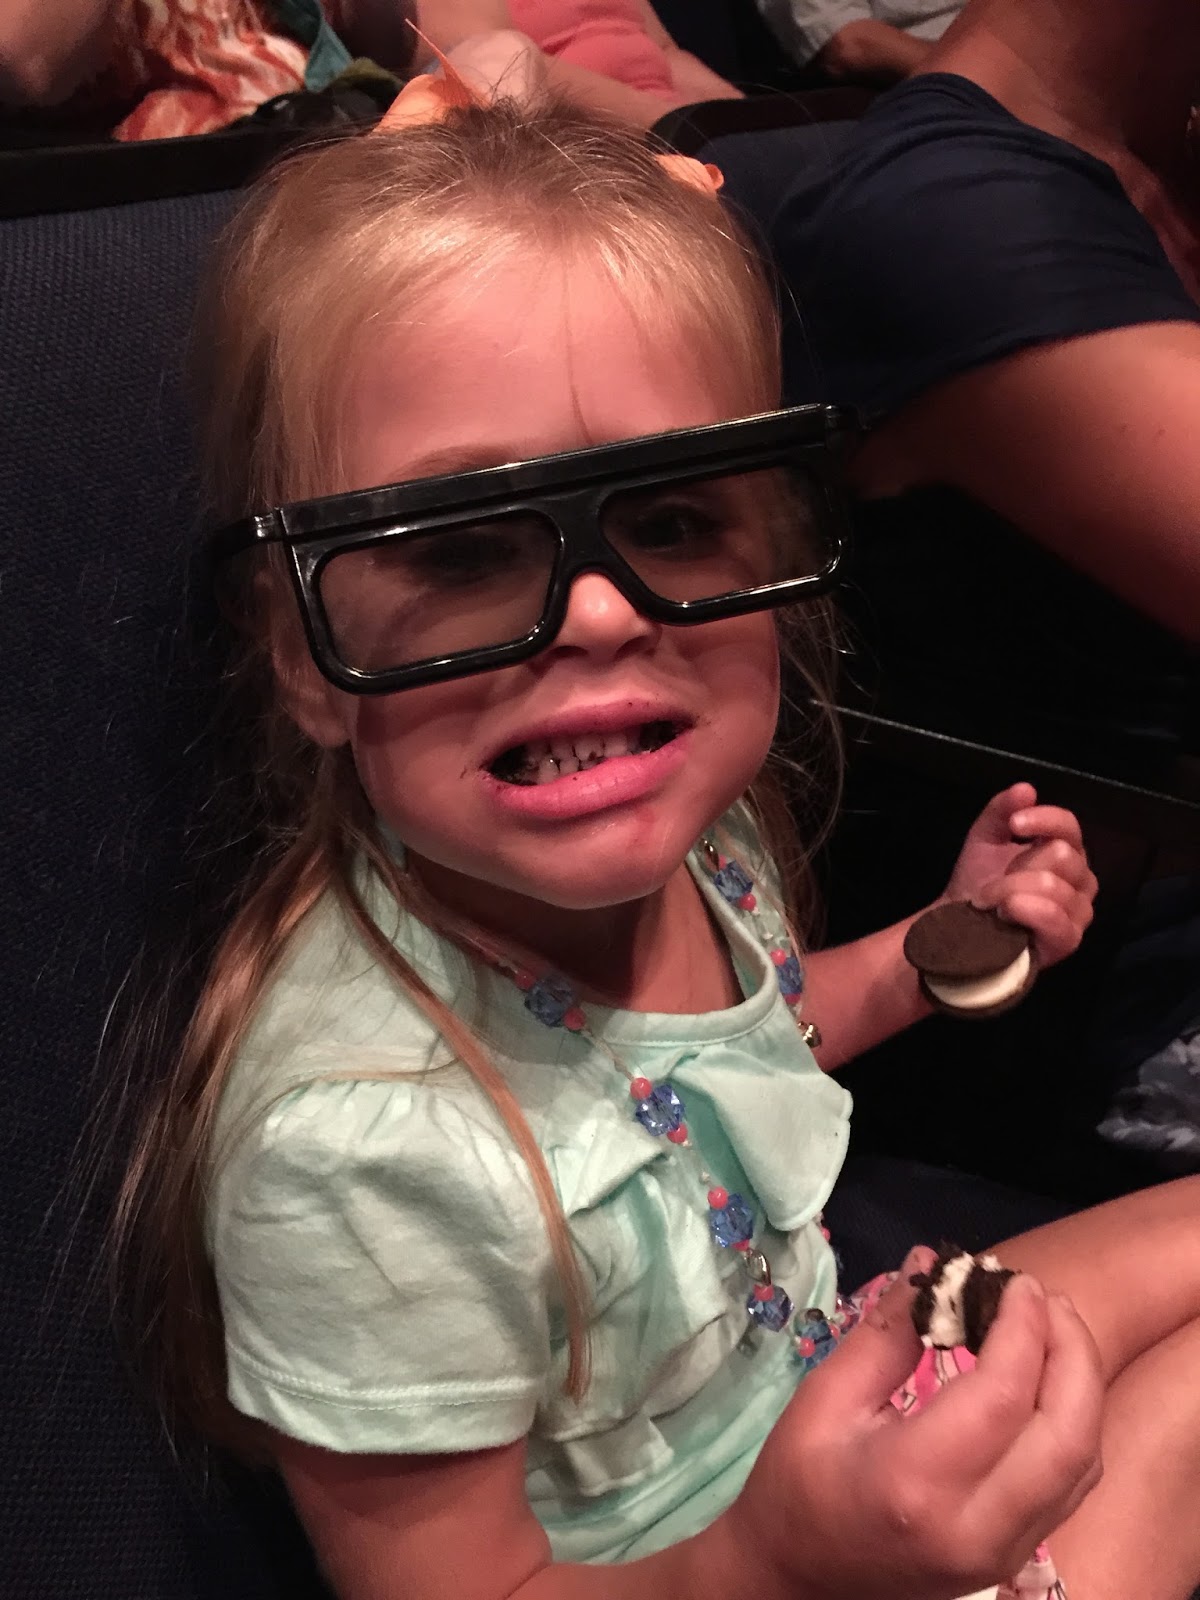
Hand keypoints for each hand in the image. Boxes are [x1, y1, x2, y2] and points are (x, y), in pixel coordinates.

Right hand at [726, 1248, 1103, 1599]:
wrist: (797, 1581)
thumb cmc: (798, 1483)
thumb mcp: (825, 1398)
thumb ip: (886, 1332)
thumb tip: (929, 1263)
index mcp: (916, 1482)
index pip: (1003, 1394)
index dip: (1021, 1327)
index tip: (1010, 1278)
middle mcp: (976, 1526)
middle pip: (1068, 1432)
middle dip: (1070, 1350)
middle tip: (1040, 1296)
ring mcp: (1004, 1552)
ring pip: (1082, 1461)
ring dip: (1080, 1383)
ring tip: (1049, 1325)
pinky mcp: (1014, 1558)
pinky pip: (1071, 1485)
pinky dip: (1073, 1421)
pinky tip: (1044, 1380)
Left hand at [941, 783, 1097, 968]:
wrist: (959, 926)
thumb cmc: (979, 882)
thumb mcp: (984, 838)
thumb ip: (1001, 810)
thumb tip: (1026, 789)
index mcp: (1066, 850)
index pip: (1070, 826)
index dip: (1044, 820)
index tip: (1014, 824)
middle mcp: (1082, 880)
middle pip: (1063, 855)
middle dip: (1017, 867)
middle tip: (992, 884)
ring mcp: (1079, 912)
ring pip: (1052, 886)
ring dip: (1009, 893)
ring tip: (992, 904)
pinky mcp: (1069, 940)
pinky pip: (1055, 918)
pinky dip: (1023, 912)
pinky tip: (1006, 916)